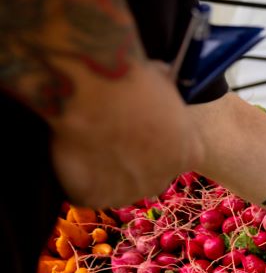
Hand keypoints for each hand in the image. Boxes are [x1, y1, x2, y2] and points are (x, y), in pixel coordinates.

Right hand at [50, 60, 202, 206]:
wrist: (93, 90)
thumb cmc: (131, 78)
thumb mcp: (161, 79)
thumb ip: (164, 90)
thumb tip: (160, 74)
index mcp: (189, 153)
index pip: (177, 155)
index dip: (153, 140)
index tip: (134, 125)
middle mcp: (165, 179)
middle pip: (148, 175)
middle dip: (131, 159)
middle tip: (108, 133)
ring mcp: (130, 193)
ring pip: (117, 188)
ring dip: (103, 171)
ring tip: (86, 140)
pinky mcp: (95, 198)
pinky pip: (85, 191)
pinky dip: (76, 176)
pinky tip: (70, 152)